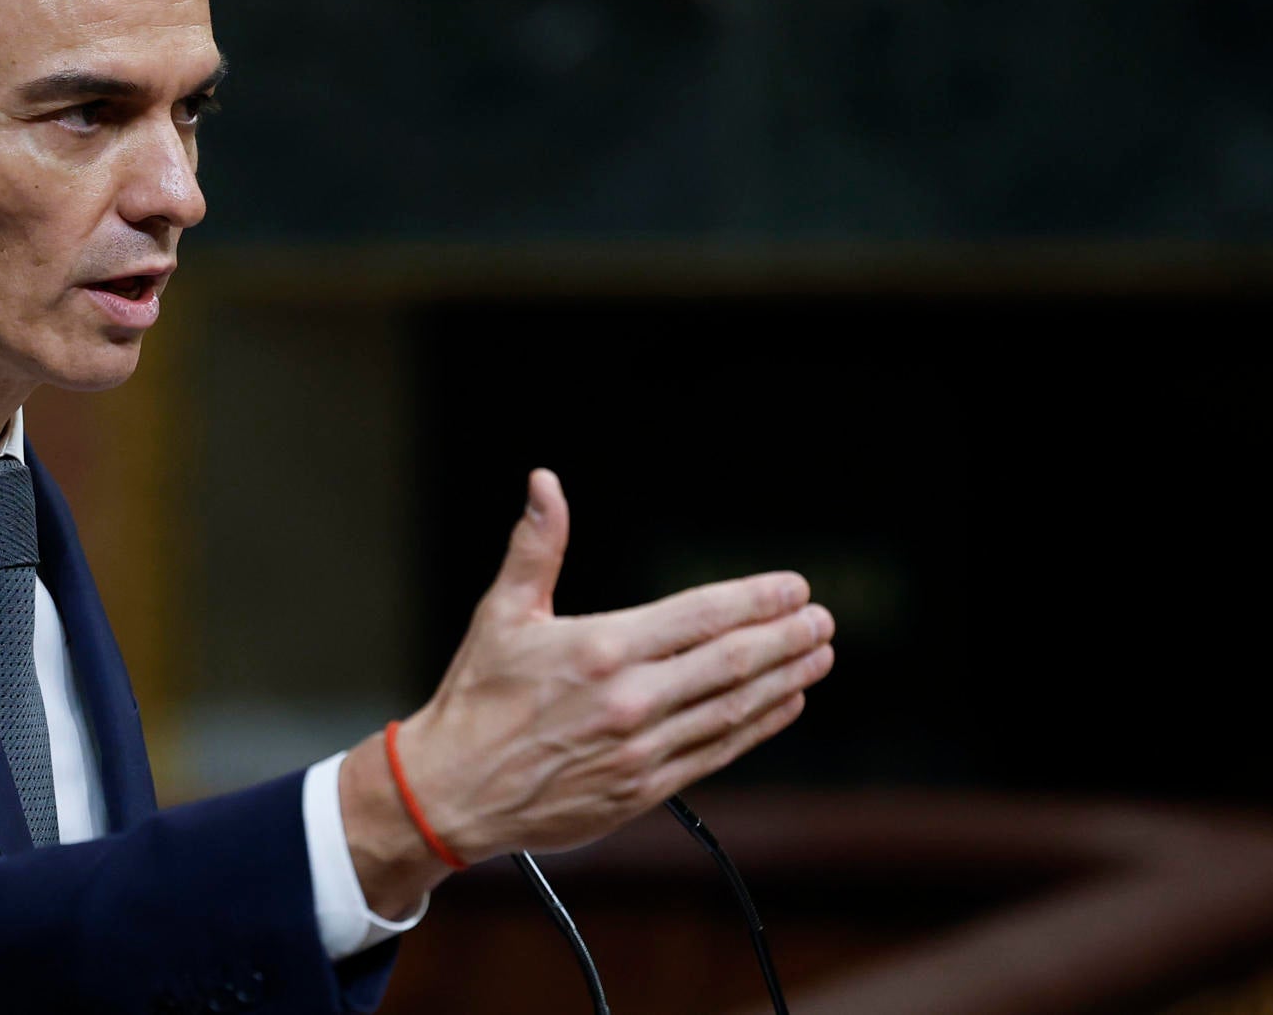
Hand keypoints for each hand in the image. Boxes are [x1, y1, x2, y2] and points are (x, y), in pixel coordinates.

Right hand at [339, 468, 833, 915]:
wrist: (451, 791)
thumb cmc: (476, 698)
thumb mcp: (502, 613)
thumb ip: (537, 546)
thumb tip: (545, 481)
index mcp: (598, 650)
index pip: (698, 617)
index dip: (753, 600)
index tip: (793, 587)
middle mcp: (627, 701)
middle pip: (729, 663)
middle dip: (784, 638)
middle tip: (821, 619)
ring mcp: (639, 751)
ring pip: (732, 711)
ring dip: (783, 680)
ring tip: (817, 656)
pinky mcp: (641, 790)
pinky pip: (716, 754)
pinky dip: (757, 728)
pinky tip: (783, 704)